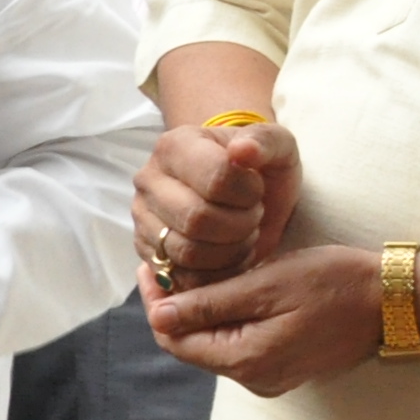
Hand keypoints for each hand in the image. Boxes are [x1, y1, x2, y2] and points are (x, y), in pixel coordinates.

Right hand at [135, 121, 298, 293]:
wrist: (239, 188)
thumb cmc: (258, 166)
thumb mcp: (276, 145)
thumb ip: (264, 141)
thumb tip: (243, 150)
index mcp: (175, 146)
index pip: (215, 179)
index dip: (248, 193)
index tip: (257, 190)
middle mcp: (148, 181)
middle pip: (197, 219)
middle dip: (240, 225)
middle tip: (252, 216)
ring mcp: (143, 218)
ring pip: (186, 253)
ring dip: (229, 251)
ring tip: (241, 234)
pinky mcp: (148, 251)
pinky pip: (181, 278)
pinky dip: (216, 275)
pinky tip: (230, 255)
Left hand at [146, 241, 382, 393]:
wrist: (397, 300)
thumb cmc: (335, 284)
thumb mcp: (266, 286)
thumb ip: (210, 305)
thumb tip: (159, 316)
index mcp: (246, 362)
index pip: (176, 339)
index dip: (155, 304)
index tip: (148, 266)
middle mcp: (255, 380)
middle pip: (193, 344)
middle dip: (175, 306)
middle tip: (167, 263)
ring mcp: (272, 376)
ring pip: (215, 343)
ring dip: (200, 310)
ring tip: (193, 270)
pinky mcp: (286, 366)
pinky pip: (241, 344)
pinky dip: (226, 318)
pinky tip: (225, 288)